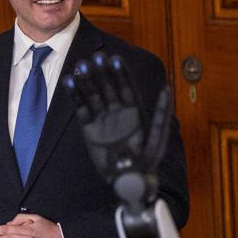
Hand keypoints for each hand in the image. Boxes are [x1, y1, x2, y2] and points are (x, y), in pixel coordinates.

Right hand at [67, 52, 172, 211]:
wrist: (128, 179)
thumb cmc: (147, 160)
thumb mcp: (157, 136)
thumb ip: (161, 113)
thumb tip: (168, 89)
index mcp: (135, 110)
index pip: (127, 87)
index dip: (121, 74)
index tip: (114, 59)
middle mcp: (118, 111)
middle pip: (108, 87)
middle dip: (102, 72)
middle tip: (94, 58)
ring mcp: (102, 118)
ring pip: (93, 94)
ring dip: (87, 80)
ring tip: (81, 65)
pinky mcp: (88, 127)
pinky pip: (81, 108)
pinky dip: (75, 95)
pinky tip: (69, 81)